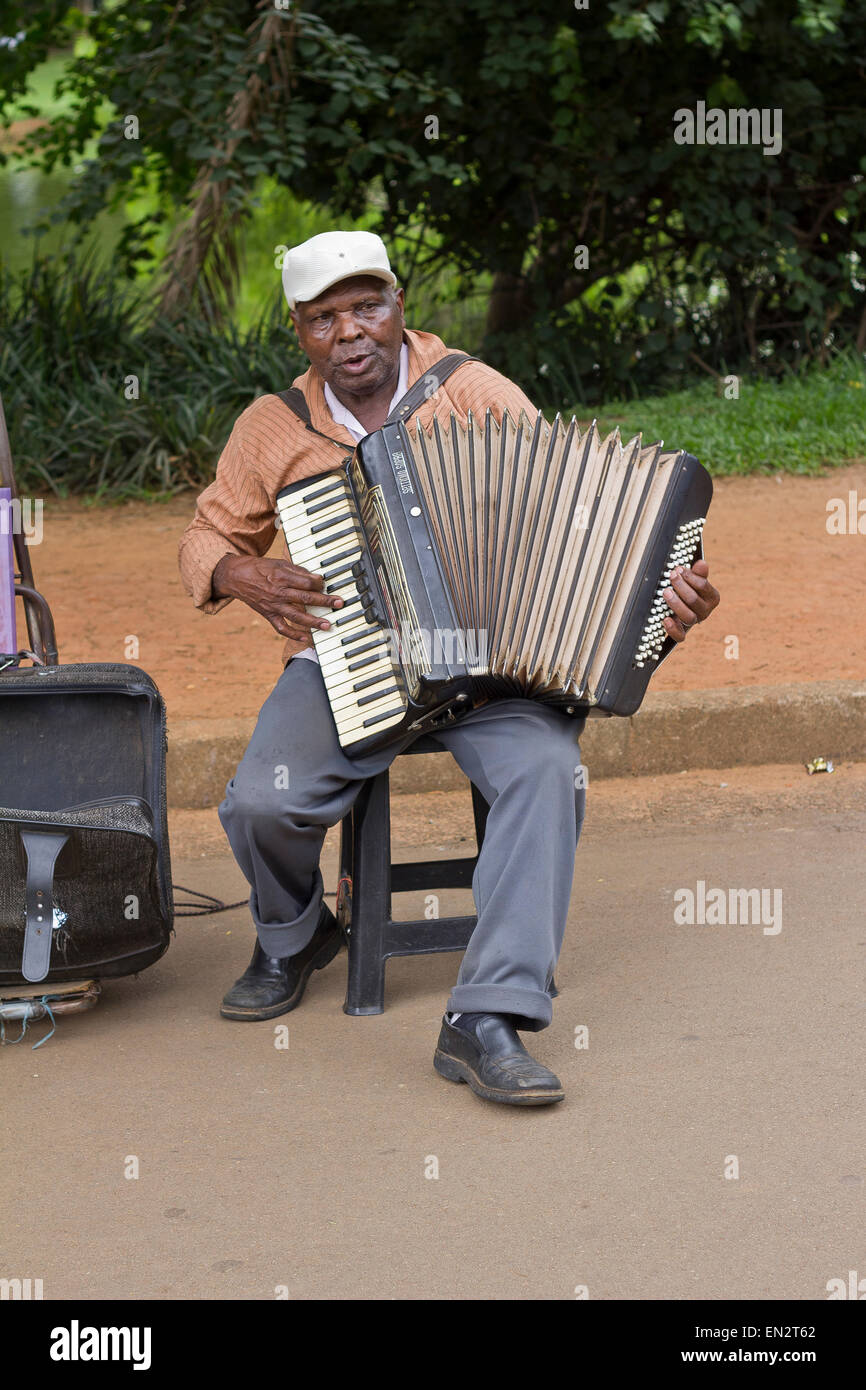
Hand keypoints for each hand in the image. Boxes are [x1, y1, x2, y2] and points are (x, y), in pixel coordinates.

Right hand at [212, 554, 342, 641]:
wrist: (236, 577)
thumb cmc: (260, 568)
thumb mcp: (278, 563)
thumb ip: (297, 571)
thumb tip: (316, 578)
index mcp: (281, 577)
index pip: (305, 582)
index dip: (318, 584)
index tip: (326, 584)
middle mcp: (278, 592)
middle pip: (305, 598)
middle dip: (324, 602)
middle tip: (339, 604)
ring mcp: (273, 605)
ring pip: (296, 616)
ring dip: (313, 621)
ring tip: (327, 625)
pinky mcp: (268, 615)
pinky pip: (281, 628)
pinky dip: (293, 634)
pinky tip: (306, 638)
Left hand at [662, 558, 719, 642]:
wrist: (683, 607)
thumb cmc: (690, 590)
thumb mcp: (694, 580)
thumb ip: (698, 573)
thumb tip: (701, 563)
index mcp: (712, 597)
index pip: (702, 586)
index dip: (690, 576)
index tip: (678, 569)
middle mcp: (705, 611)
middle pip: (693, 600)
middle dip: (681, 586)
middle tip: (671, 576)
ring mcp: (694, 623)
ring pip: (688, 617)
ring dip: (676, 604)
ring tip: (665, 592)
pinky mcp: (683, 632)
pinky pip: (680, 636)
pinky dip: (673, 629)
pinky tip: (665, 619)